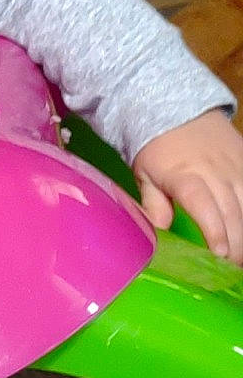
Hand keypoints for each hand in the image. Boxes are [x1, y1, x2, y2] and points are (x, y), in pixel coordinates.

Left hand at [132, 110, 242, 263]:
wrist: (179, 109)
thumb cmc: (157, 148)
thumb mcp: (145, 175)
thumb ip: (153, 205)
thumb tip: (158, 234)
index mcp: (185, 176)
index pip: (203, 205)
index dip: (214, 230)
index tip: (220, 253)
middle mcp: (215, 172)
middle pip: (232, 212)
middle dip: (236, 244)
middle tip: (232, 268)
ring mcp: (236, 167)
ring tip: (241, 256)